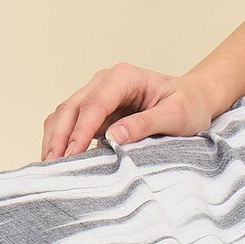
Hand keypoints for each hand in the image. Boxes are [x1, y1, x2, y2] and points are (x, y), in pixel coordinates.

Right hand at [41, 63, 217, 160]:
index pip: (95, 104)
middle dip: (59, 136)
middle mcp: (106, 81)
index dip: (80, 130)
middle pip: (72, 107)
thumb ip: (145, 124)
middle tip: (52, 165)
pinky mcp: (97, 110)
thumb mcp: (176, 115)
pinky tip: (58, 158)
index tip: (72, 154)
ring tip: (49, 166)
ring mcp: (98, 94)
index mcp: (124, 77)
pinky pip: (72, 122)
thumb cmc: (189, 104)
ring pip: (65, 114)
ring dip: (55, 138)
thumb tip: (113, 137)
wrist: (195, 98)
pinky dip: (61, 138)